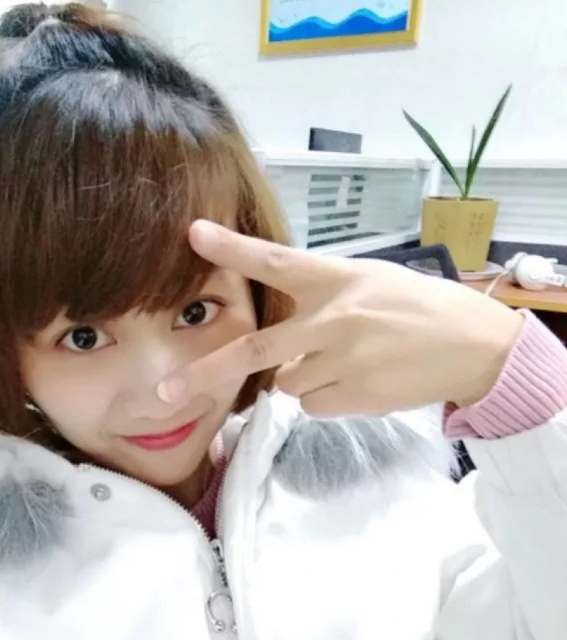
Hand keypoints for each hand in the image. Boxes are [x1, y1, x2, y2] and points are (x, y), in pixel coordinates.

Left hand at [156, 220, 523, 417]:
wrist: (472, 345)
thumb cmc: (415, 305)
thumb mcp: (367, 282)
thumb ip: (320, 299)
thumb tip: (281, 339)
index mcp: (334, 279)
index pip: (274, 260)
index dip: (232, 248)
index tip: (193, 233)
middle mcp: (332, 320)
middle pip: (255, 351)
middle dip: (206, 373)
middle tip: (167, 390)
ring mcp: (343, 363)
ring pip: (288, 385)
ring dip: (303, 379)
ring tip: (345, 363)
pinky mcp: (356, 398)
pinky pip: (316, 406)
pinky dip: (328, 399)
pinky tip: (360, 381)